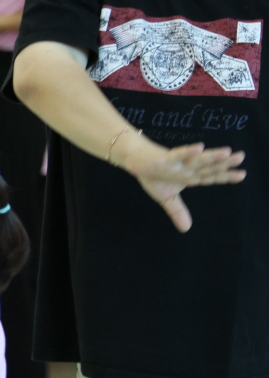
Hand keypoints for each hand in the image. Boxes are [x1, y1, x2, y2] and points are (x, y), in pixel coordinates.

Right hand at [121, 139, 245, 231]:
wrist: (135, 160)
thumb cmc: (153, 175)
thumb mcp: (166, 197)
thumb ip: (177, 211)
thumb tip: (186, 229)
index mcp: (190, 177)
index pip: (210, 177)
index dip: (225, 176)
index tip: (242, 174)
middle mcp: (187, 169)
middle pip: (207, 167)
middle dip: (224, 163)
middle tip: (240, 157)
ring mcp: (177, 163)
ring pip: (196, 160)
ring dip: (211, 157)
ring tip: (226, 153)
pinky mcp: (165, 159)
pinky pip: (177, 155)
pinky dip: (187, 152)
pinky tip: (199, 148)